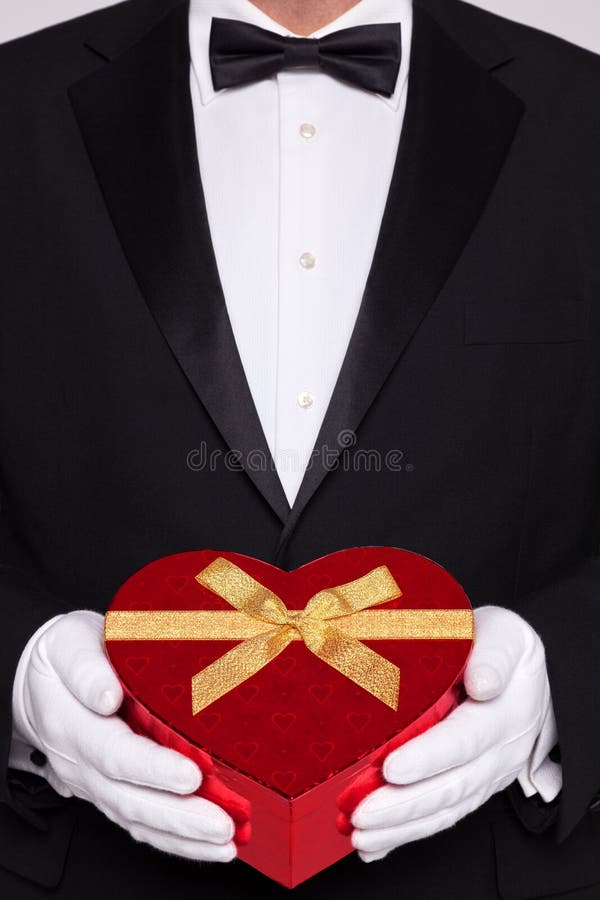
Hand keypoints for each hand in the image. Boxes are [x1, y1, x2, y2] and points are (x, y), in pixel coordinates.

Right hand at [12, 610, 235, 861]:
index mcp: (71, 723)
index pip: (114, 754)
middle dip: (178, 816)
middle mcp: (81, 763)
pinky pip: (139, 823)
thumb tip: (106, 695)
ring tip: (224, 840)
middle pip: (128, 799)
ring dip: (181, 836)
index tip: (191, 775)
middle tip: (221, 823)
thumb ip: (86, 668)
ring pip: (136, 819)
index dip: (153, 769)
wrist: (42, 680)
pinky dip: (174, 839)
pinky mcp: (109, 791)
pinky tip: (208, 843)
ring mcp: (94, 783)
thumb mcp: (69, 642)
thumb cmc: (65, 655)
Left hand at [351, 606, 554, 861]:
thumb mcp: (506, 636)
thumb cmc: (501, 650)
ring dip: (400, 827)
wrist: (524, 677)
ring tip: (361, 833)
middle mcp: (497, 754)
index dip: (428, 757)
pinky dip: (405, 835)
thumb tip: (482, 683)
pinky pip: (439, 818)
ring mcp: (484, 777)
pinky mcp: (468, 789)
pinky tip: (374, 845)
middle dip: (403, 804)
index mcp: (504, 713)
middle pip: (451, 786)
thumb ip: (494, 654)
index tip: (392, 767)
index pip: (465, 740)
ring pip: (444, 811)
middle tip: (361, 813)